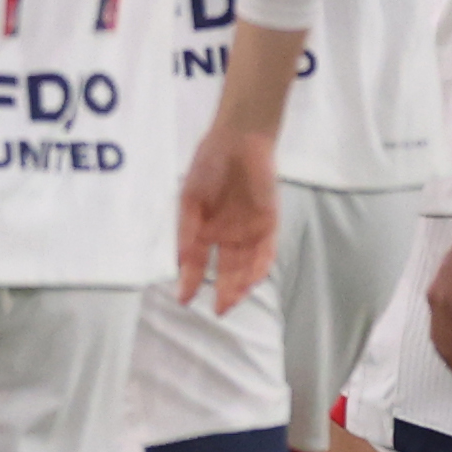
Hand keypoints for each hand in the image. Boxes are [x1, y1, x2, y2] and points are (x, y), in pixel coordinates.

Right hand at [177, 124, 280, 312]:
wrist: (238, 140)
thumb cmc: (209, 165)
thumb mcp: (190, 200)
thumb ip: (187, 232)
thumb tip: (182, 263)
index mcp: (204, 226)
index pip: (198, 260)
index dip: (192, 280)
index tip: (184, 299)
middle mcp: (227, 232)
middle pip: (227, 268)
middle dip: (224, 290)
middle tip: (219, 311)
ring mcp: (249, 228)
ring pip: (247, 264)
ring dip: (241, 284)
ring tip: (232, 301)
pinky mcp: (269, 222)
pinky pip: (266, 250)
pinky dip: (260, 266)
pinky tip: (252, 281)